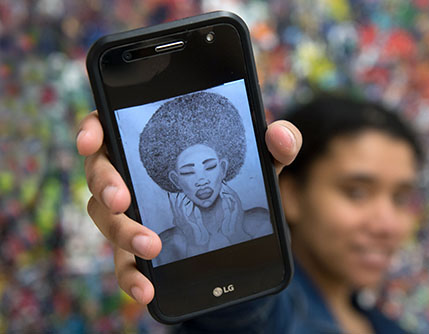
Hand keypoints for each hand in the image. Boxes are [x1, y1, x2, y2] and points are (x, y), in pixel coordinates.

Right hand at [76, 111, 301, 304]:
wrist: (242, 231)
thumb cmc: (243, 181)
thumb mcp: (262, 161)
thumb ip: (275, 143)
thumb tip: (279, 137)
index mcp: (153, 145)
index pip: (110, 127)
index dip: (93, 129)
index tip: (92, 141)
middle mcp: (133, 176)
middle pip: (100, 173)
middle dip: (105, 185)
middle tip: (124, 198)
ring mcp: (132, 214)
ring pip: (106, 219)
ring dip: (123, 232)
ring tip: (151, 245)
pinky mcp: (139, 248)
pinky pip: (124, 263)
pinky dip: (131, 276)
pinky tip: (146, 288)